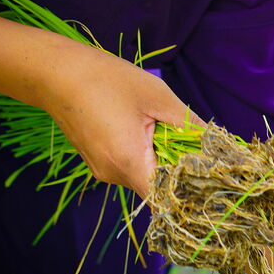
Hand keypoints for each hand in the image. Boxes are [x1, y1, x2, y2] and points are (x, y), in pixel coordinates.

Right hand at [43, 43, 204, 198]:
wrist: (57, 73)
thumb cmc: (108, 80)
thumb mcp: (157, 97)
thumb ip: (189, 124)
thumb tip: (217, 142)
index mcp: (128, 163)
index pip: (165, 199)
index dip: (189, 192)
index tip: (209, 178)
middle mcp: (113, 175)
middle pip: (156, 186)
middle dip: (179, 169)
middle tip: (197, 146)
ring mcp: (102, 170)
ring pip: (143, 175)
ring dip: (160, 158)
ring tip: (167, 129)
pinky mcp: (97, 160)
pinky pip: (129, 165)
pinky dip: (144, 153)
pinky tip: (146, 128)